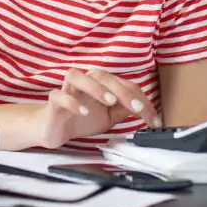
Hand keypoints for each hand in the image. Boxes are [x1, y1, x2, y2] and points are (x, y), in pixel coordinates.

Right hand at [37, 69, 158, 148]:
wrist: (54, 129)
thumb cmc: (81, 119)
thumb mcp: (109, 117)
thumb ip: (124, 110)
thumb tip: (145, 109)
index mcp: (100, 84)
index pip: (123, 85)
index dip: (140, 100)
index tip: (153, 119)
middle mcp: (83, 82)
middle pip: (102, 76)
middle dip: (123, 92)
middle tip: (137, 108)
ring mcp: (66, 90)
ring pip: (76, 76)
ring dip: (95, 86)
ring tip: (110, 101)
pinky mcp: (53, 102)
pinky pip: (59, 96)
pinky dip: (72, 102)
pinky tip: (84, 112)